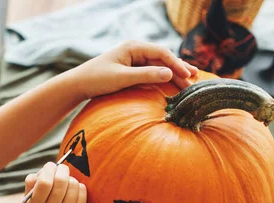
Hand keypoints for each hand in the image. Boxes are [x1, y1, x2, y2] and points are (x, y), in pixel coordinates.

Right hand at [25, 162, 86, 202]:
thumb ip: (32, 187)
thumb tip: (45, 168)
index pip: (42, 182)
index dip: (47, 169)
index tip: (49, 167)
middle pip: (60, 180)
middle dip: (61, 169)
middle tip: (60, 169)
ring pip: (72, 184)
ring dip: (69, 178)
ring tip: (66, 183)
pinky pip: (82, 191)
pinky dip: (78, 186)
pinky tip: (73, 191)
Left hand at [66, 40, 198, 99]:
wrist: (78, 84)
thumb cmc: (97, 79)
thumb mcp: (122, 78)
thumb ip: (145, 75)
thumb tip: (169, 73)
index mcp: (134, 47)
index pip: (161, 53)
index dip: (176, 64)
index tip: (188, 76)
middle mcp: (136, 51)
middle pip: (163, 59)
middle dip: (179, 68)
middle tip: (195, 79)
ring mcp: (134, 60)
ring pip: (159, 66)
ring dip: (173, 74)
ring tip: (190, 81)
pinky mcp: (131, 70)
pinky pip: (151, 73)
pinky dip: (163, 78)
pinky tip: (173, 84)